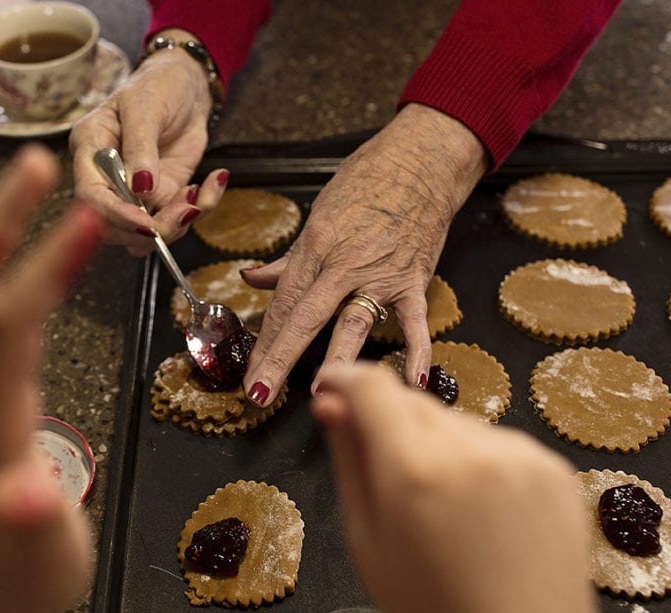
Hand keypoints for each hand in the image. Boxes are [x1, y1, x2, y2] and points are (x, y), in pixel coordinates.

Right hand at [69, 31, 227, 255]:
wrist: (187, 86)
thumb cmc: (157, 86)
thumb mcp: (145, 108)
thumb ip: (141, 148)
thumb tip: (140, 188)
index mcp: (90, 151)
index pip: (91, 197)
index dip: (116, 216)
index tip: (147, 225)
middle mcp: (107, 178)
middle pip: (115, 227)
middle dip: (152, 228)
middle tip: (185, 209)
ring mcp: (136, 192)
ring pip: (146, 234)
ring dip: (177, 224)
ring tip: (197, 192)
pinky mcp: (163, 196)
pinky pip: (179, 218)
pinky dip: (202, 206)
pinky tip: (213, 181)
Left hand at [241, 104, 487, 404]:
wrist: (420, 162)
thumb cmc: (366, 183)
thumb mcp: (317, 216)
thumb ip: (288, 258)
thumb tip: (251, 277)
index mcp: (316, 247)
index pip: (283, 303)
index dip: (264, 341)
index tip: (250, 374)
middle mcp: (344, 264)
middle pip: (305, 317)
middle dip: (280, 357)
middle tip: (260, 392)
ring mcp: (381, 275)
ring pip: (354, 322)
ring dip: (337, 358)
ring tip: (323, 391)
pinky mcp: (415, 282)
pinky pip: (415, 322)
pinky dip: (417, 352)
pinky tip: (413, 382)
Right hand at [311, 363, 621, 612]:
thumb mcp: (369, 544)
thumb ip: (351, 463)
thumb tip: (331, 402)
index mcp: (415, 472)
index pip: (373, 386)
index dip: (345, 378)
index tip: (331, 387)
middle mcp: (471, 449)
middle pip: (414, 403)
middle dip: (391, 423)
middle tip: (391, 481)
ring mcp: (521, 454)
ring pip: (457, 422)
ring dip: (438, 444)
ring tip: (446, 511)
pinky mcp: (554, 465)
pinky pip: (498, 443)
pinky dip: (480, 462)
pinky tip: (485, 515)